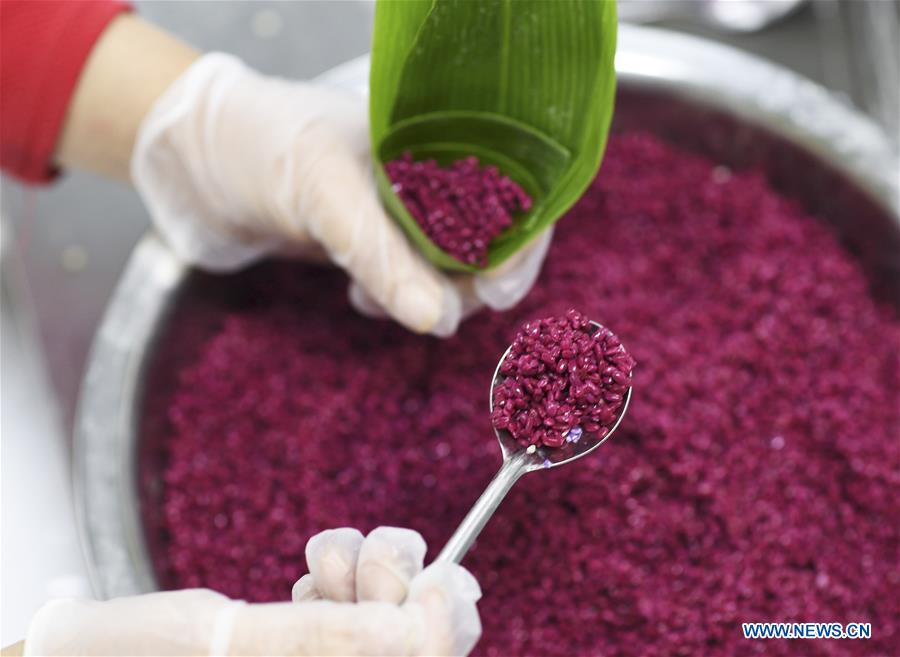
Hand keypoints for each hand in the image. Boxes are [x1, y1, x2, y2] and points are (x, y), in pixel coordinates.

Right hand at [23, 527, 481, 655]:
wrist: (94, 651)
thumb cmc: (143, 655)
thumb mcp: (237, 647)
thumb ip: (332, 642)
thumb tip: (414, 629)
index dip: (442, 629)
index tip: (440, 578)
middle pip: (419, 636)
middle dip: (402, 581)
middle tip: (367, 558)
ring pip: (391, 603)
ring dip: (366, 563)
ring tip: (318, 565)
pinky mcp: (313, 638)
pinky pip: (355, 596)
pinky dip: (340, 571)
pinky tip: (308, 579)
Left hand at [131, 53, 550, 336]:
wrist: (194, 159)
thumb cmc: (260, 147)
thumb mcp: (326, 193)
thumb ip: (382, 254)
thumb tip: (437, 319)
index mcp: (437, 138)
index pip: (511, 192)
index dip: (517, 243)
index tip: (497, 290)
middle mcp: (430, 173)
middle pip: (487, 239)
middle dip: (466, 283)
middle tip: (437, 312)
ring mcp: (403, 208)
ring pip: (447, 267)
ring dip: (427, 296)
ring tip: (376, 298)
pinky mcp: (375, 238)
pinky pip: (408, 276)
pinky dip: (396, 297)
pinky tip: (361, 297)